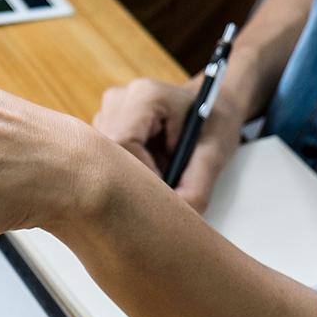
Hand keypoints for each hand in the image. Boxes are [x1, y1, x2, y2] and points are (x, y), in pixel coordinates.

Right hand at [93, 79, 245, 211]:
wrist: (213, 104)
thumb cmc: (214, 124)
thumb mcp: (214, 155)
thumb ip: (196, 187)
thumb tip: (174, 220)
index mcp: (145, 96)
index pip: (123, 144)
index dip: (136, 177)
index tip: (160, 199)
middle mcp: (118, 100)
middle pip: (106, 152)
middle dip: (130, 181)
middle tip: (157, 201)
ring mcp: (106, 112)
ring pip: (102, 158)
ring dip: (126, 178)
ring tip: (158, 180)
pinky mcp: (102, 127)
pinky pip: (104, 159)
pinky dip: (123, 174)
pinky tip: (146, 174)